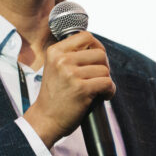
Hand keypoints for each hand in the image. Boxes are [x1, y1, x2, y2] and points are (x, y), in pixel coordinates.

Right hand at [23, 31, 115, 147]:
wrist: (45, 119)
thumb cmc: (54, 95)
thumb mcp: (55, 67)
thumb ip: (71, 54)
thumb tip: (97, 46)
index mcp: (55, 51)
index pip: (85, 36)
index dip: (97, 46)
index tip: (97, 59)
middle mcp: (62, 60)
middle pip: (100, 53)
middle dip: (104, 66)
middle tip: (98, 77)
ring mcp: (71, 74)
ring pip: (105, 70)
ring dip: (106, 81)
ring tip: (98, 89)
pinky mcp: (82, 89)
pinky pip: (107, 83)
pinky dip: (109, 91)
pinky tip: (103, 96)